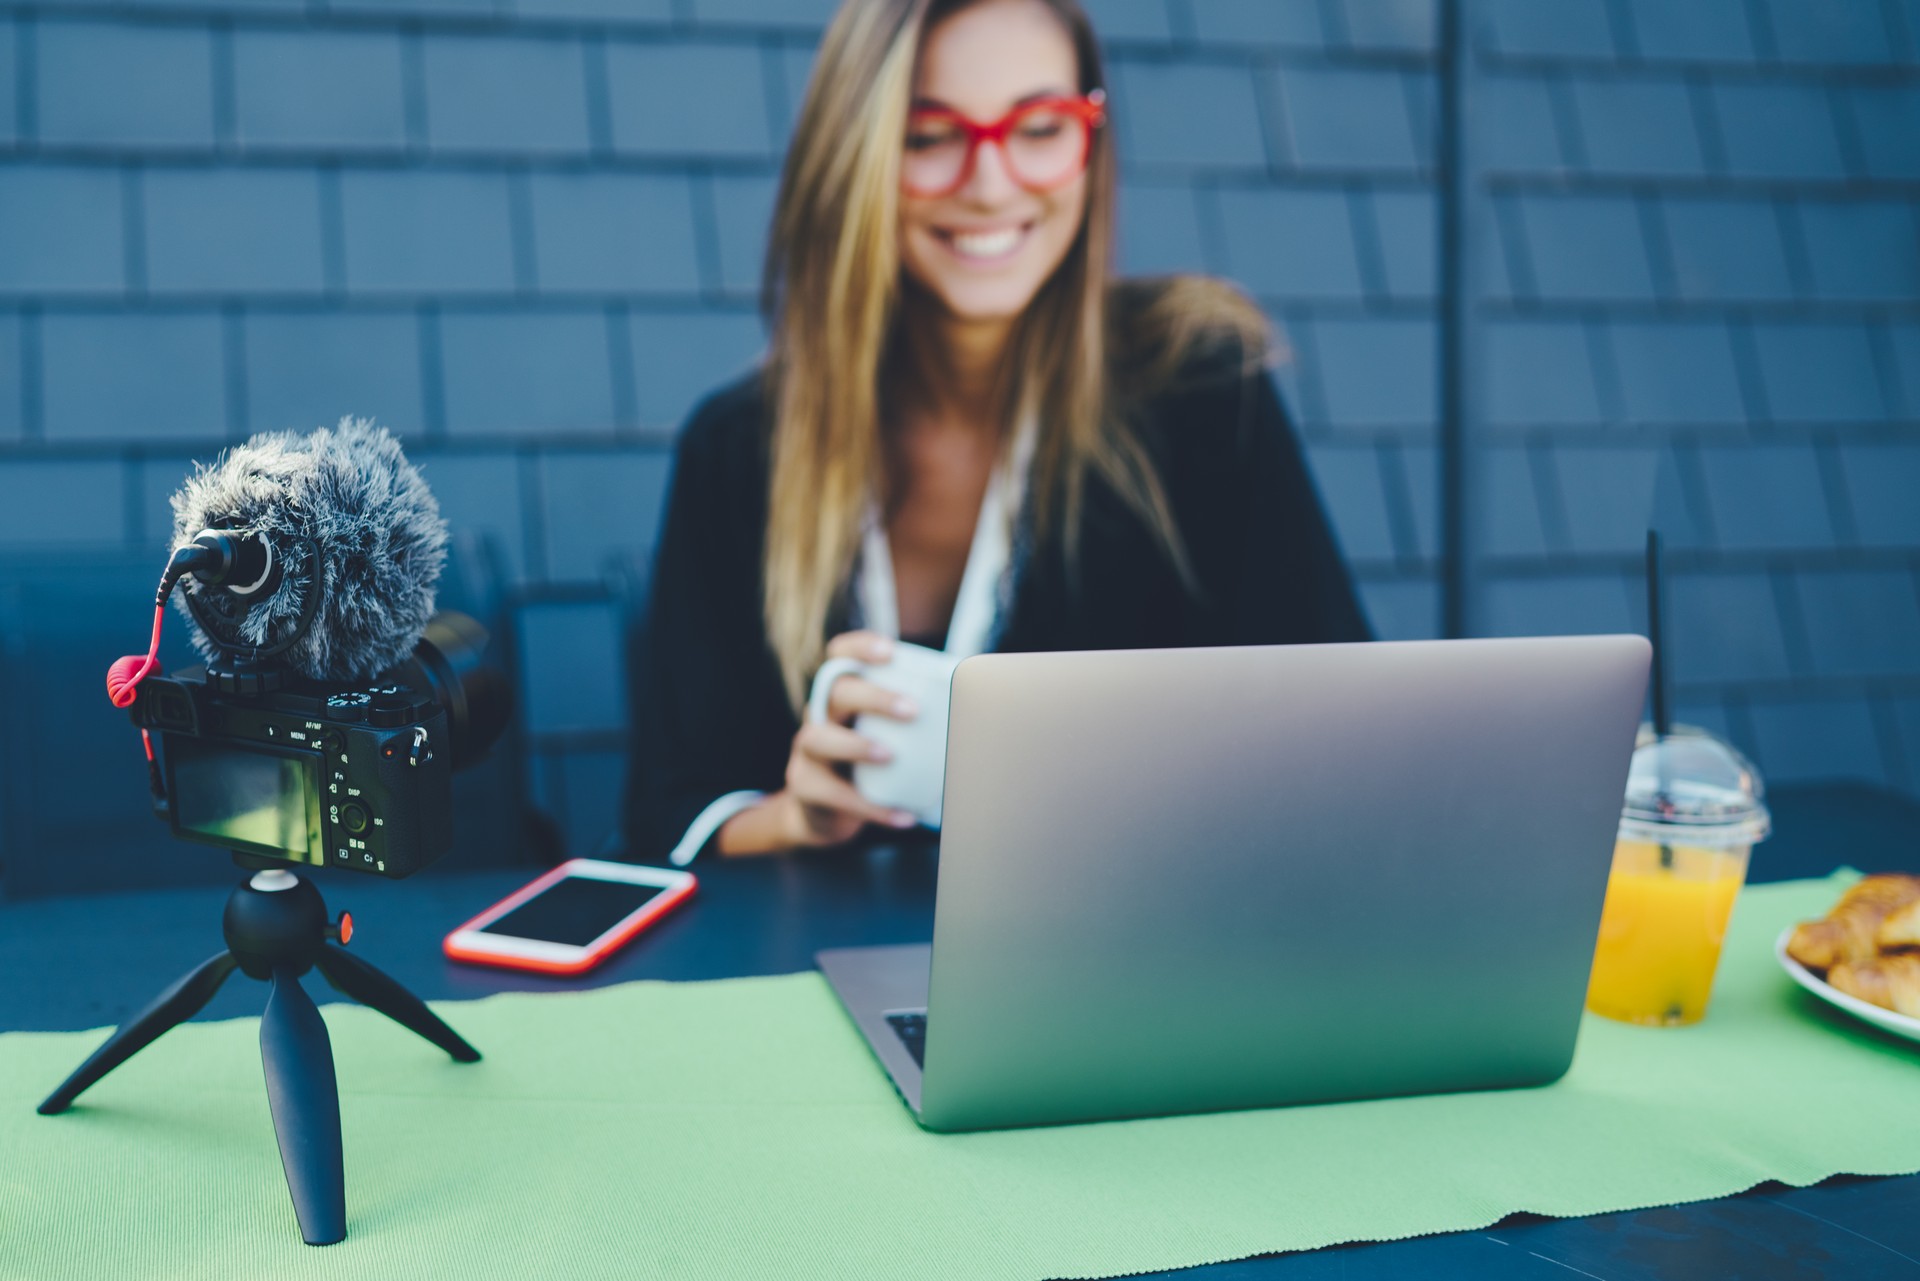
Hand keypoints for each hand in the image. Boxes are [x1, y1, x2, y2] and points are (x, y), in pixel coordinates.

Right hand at [718, 631, 919, 853]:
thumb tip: (976, 712)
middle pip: (834, 692)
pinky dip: (870, 807)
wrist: (823, 813)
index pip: (840, 657)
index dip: (859, 648)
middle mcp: (818, 716)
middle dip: (872, 697)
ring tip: (890, 756)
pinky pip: (833, 796)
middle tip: (912, 710)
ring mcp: (806, 753)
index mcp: (840, 696)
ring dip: (856, 745)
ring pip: (818, 739)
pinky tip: (902, 816)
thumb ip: (912, 722)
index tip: (889, 652)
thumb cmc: (866, 765)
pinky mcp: (805, 788)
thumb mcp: (882, 736)